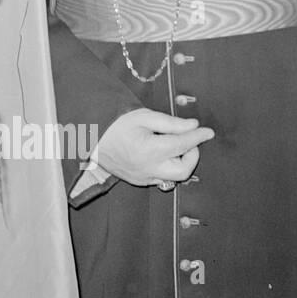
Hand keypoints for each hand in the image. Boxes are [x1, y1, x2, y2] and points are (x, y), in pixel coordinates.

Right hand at [93, 107, 213, 187]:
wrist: (88, 137)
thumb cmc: (114, 123)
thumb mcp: (142, 116)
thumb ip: (170, 122)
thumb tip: (193, 126)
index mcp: (149, 149)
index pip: (183, 144)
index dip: (198, 137)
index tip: (208, 131)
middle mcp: (148, 168)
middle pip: (184, 170)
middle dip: (192, 155)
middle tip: (187, 141)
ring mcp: (142, 177)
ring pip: (173, 177)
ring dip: (179, 162)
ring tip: (171, 146)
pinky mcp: (138, 181)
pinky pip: (161, 179)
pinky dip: (166, 167)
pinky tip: (159, 154)